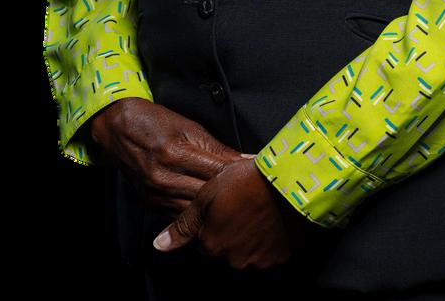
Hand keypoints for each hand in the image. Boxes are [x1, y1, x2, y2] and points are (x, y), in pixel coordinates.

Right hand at [86, 97, 254, 214]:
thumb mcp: (189, 127)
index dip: (239, 175)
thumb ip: (217, 148)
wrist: (119, 129)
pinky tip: (212, 211)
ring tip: (238, 206)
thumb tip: (244, 160)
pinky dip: (197, 214)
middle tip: (254, 194)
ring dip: (216, 208)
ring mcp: (155, 194)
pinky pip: (180, 216)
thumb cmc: (156, 122)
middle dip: (231, 194)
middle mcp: (164, 177)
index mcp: (176, 153)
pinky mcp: (151, 204)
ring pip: (195, 211)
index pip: (216, 172)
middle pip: (208, 195)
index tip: (258, 175)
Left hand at [152, 156, 317, 269]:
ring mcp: (259, 262)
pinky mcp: (282, 258)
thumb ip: (183, 225)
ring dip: (253, 239)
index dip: (214, 222)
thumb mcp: (207, 195)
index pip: (205, 241)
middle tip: (244, 207)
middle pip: (227, 250)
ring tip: (261, 212)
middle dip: (233, 233)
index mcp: (211, 245)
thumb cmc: (245, 182)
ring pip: (250, 253)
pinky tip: (275, 222)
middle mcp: (233, 260)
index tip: (224, 206)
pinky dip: (273, 242)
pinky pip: (273, 254)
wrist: (286, 182)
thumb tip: (158, 246)